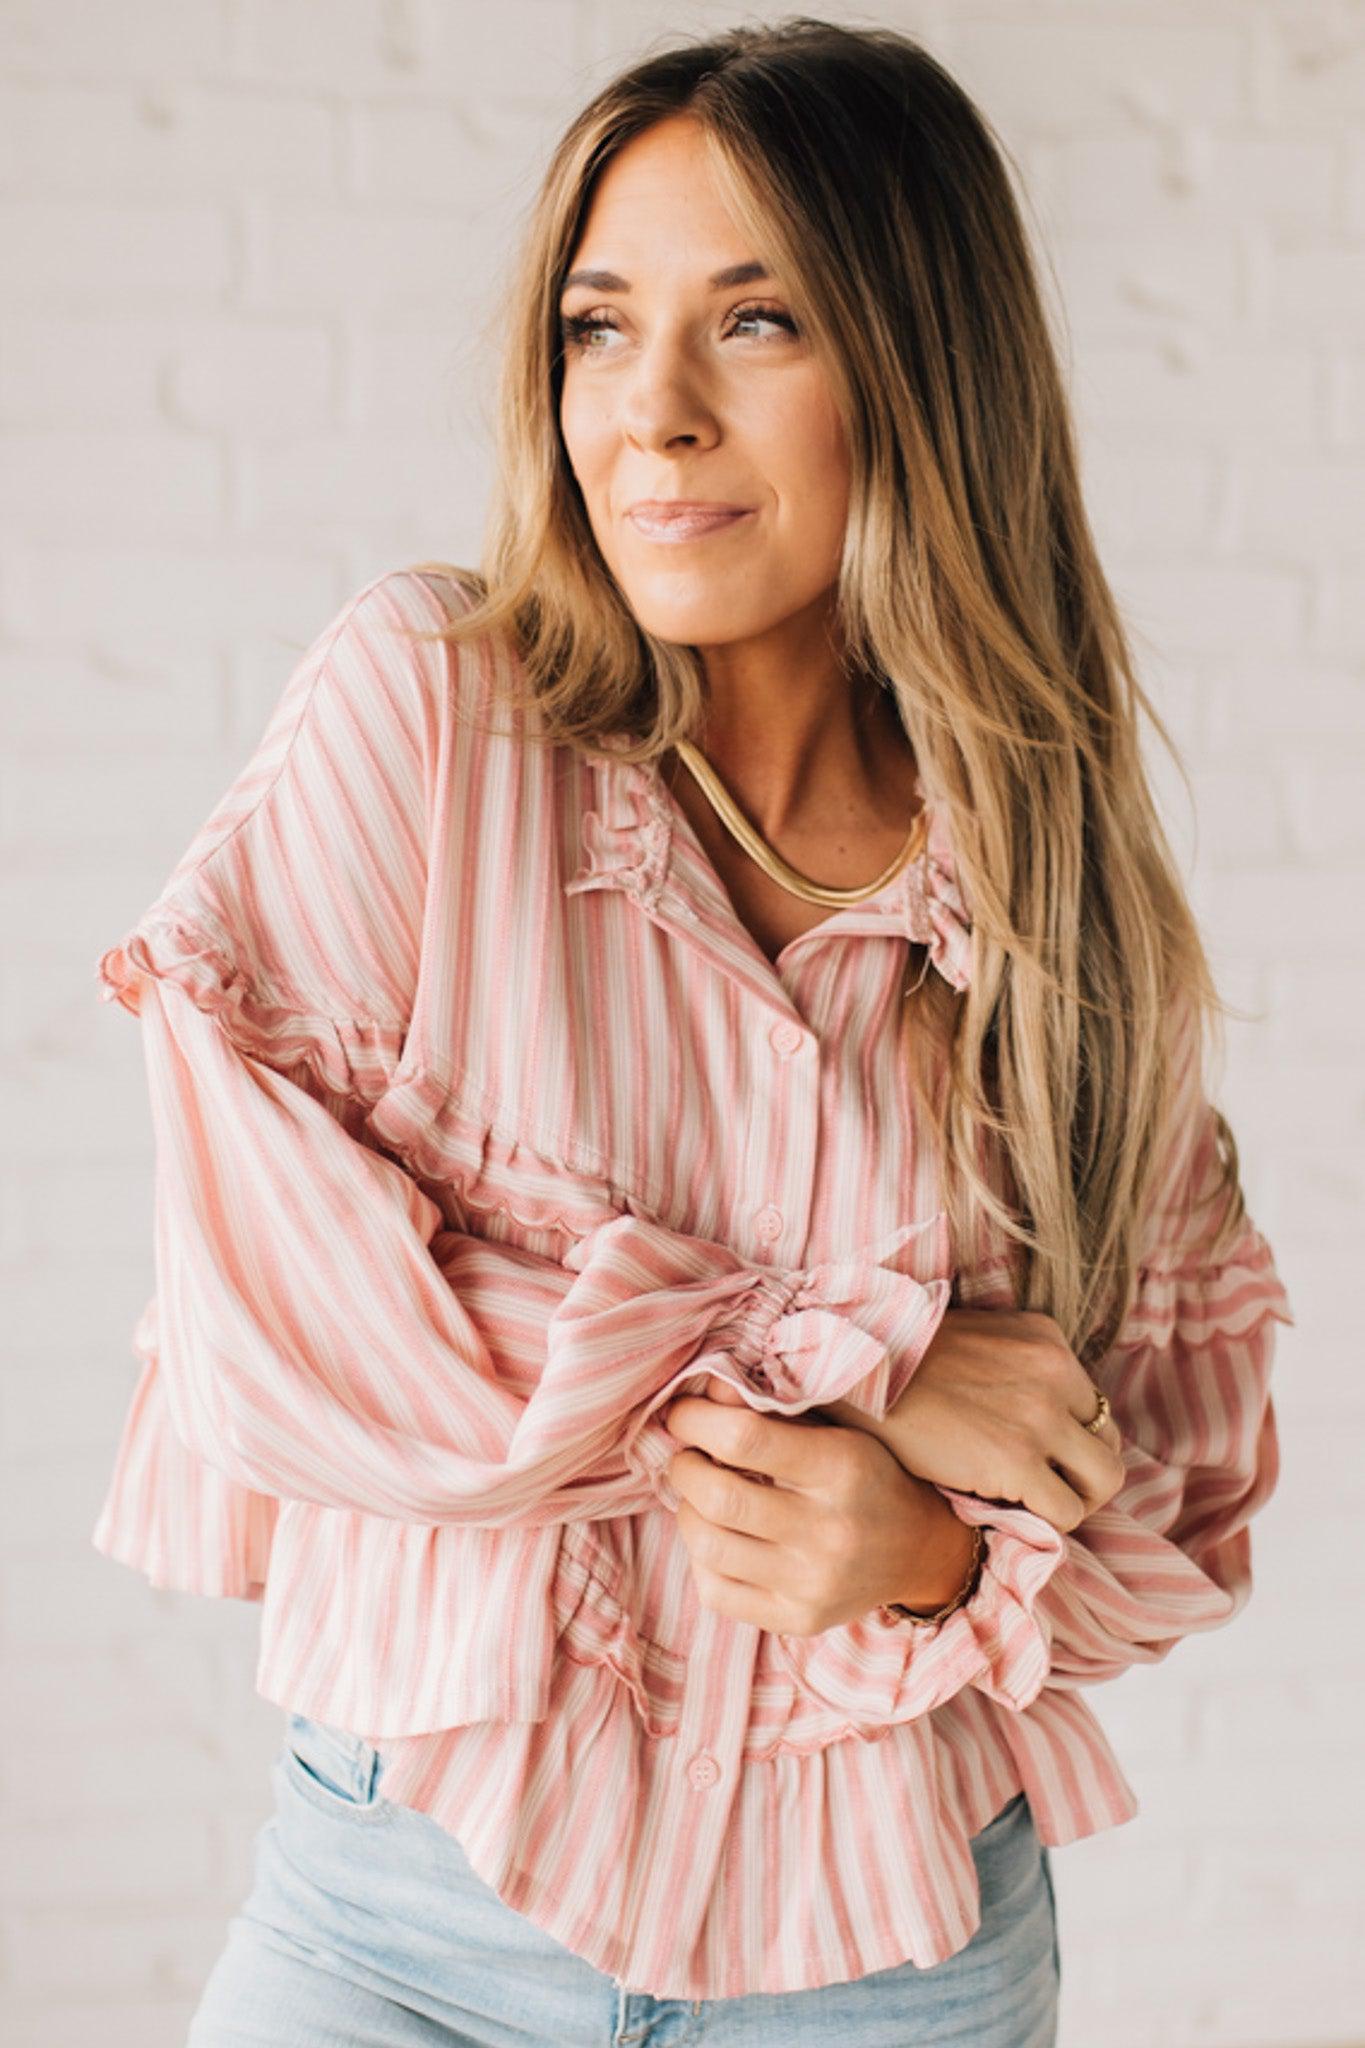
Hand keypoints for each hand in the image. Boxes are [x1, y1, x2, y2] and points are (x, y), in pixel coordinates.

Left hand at [661, 1375, 971, 1634]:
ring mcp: (813, 1585)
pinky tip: (716, 1537)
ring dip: (687, 1511)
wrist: (917, 1550)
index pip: (745, 1439)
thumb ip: (771, 1408)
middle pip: (720, 1497)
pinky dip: (699, 1558)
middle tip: (688, 1456)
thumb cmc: (864, 1475)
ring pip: (708, 1548)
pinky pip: (715, 1592)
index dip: (696, 1420)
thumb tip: (708, 1388)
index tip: (682, 1413)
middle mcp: (829, 1532)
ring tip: (700, 1496)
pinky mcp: (797, 1620)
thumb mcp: (833, 1429)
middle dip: (684, 1467)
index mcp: (841, 1468)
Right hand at [820, 1307, 1125, 1532]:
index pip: (1091, 1403)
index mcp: (1046, 1339)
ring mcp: (1040, 1417)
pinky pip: (1065, 1512)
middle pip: (1110, 1441)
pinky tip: (1008, 1513)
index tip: (1038, 1455)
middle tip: (1043, 1487)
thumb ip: (1017, 1368)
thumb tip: (1033, 1420)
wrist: (857, 1371)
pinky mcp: (1017, 1461)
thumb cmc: (900, 1361)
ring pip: (1105, 1480)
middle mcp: (1055, 1372)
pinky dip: (1044, 1522)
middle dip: (1082, 1472)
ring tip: (1033, 1505)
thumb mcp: (978, 1340)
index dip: (1070, 1438)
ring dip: (1075, 1500)